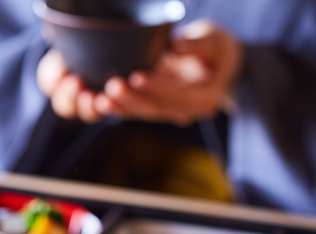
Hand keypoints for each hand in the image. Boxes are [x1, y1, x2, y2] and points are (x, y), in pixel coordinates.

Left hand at [37, 20, 242, 125]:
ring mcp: (170, 112)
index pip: (181, 95)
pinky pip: (135, 112)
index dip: (159, 87)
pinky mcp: (156, 109)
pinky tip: (98, 104)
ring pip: (143, 113)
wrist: (217, 65)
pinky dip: (118, 108)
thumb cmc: (216, 48)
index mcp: (206, 97)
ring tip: (99, 99)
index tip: (138, 76)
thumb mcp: (214, 39)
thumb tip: (176, 46)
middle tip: (113, 87)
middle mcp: (187, 111)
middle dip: (133, 99)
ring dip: (121, 106)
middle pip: (158, 108)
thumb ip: (198, 43)